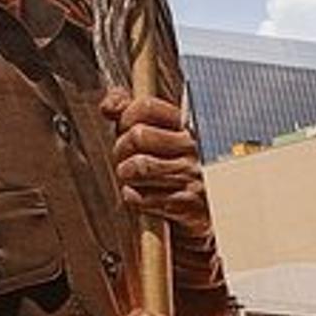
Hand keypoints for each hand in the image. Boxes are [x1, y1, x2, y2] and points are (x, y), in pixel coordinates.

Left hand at [102, 90, 210, 236]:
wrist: (207, 211)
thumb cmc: (176, 167)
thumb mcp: (161, 133)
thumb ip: (131, 113)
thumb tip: (108, 104)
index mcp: (188, 126)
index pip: (146, 107)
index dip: (125, 115)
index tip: (124, 125)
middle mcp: (193, 148)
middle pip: (137, 136)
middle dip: (121, 149)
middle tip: (127, 158)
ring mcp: (191, 176)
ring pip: (135, 167)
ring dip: (126, 174)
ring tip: (136, 177)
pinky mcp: (185, 204)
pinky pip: (138, 197)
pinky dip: (133, 197)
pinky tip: (145, 195)